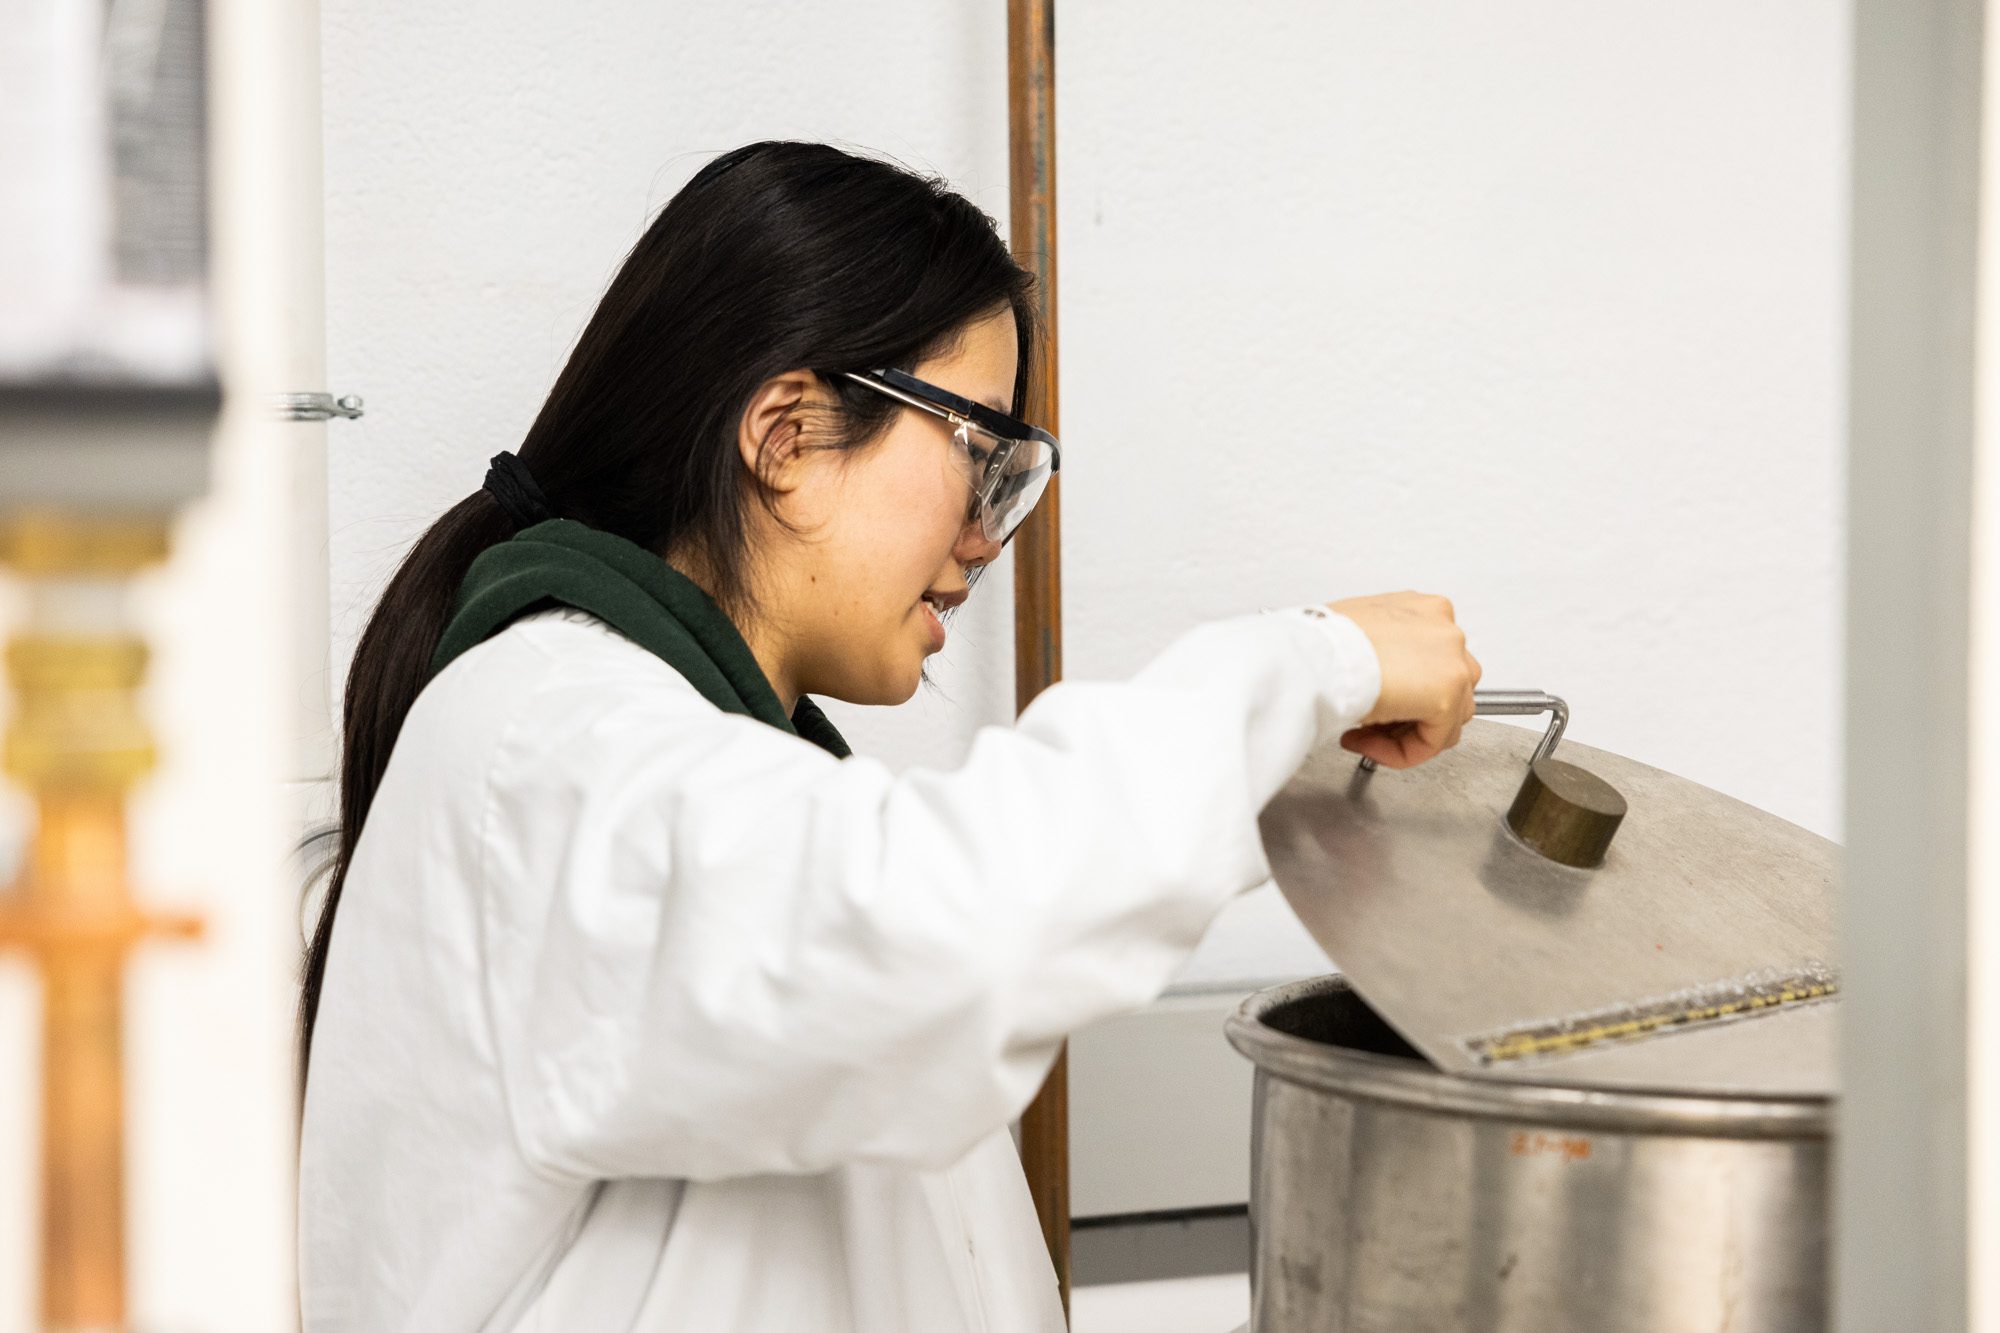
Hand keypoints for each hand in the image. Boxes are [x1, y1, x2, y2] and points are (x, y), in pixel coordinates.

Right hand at [1325, 592, 1479, 769]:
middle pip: (1450, 688)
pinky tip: (1369, 745)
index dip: (1402, 691)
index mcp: (1426, 610)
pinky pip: (1434, 741)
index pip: (1433, 661)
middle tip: (1372, 725)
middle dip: (1411, 714)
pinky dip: (1403, 752)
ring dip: (1407, 734)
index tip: (1373, 703)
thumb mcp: (1358, 633)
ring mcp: (1454, 663)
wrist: (1316, 654)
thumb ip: (1380, 653)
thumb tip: (1379, 676)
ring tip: (1368, 736)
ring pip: (1449, 718)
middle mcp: (1446, 632)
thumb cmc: (1321, 641)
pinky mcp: (1447, 697)